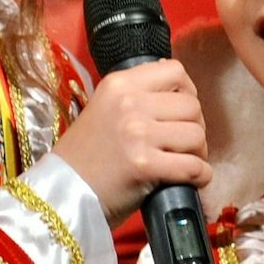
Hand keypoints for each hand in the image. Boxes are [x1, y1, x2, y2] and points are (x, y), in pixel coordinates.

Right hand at [52, 59, 210, 223]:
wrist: (62, 193)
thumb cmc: (86, 155)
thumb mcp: (105, 108)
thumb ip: (138, 95)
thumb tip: (180, 87)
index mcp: (119, 84)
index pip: (174, 70)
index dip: (187, 91)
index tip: (181, 111)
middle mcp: (129, 103)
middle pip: (191, 104)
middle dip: (195, 126)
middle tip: (184, 144)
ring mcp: (137, 133)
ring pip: (196, 134)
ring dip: (198, 153)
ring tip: (185, 162)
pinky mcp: (144, 165)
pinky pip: (193, 166)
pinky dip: (200, 176)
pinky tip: (192, 180)